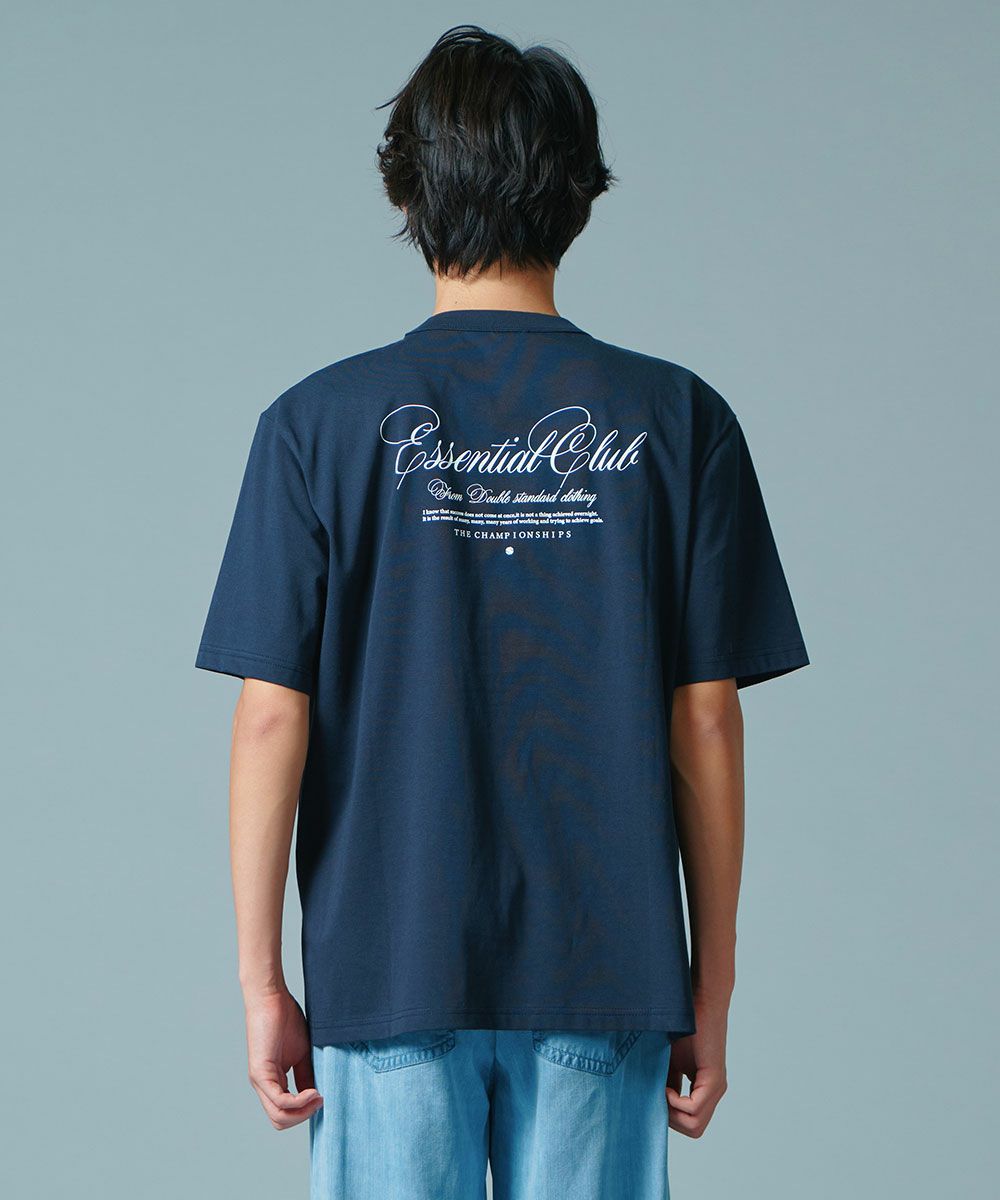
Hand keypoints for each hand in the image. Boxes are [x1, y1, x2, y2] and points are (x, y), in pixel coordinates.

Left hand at [244, 988, 322, 1129]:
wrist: (272, 998)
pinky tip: (313, 1091)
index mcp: (272, 1082)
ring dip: (302, 1112)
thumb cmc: (286, 1020)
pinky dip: (299, 1101)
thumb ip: (306, 1076)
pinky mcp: (260, 1073)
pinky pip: (280, 1100)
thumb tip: (317, 1096)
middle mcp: (263, 1086)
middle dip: (304, 1116)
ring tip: (319, 1096)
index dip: (305, 1112)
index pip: (285, 1113)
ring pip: (279, 1116)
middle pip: (281, 1121)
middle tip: (322, 1100)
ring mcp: (260, 1081)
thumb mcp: (302, 1054)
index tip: (323, 1098)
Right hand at [666, 997, 727, 1137]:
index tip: (652, 1097)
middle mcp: (714, 1092)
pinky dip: (675, 1103)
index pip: (688, 1121)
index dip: (668, 1115)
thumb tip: (648, 1103)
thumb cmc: (681, 1025)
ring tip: (660, 1089)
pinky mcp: (714, 1080)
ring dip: (672, 1112)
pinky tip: (666, 1085)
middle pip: (693, 1129)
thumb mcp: (667, 1060)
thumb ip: (663, 1081)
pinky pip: (693, 1109)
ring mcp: (716, 1088)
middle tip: (656, 1096)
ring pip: (695, 1125)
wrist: (700, 1001)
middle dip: (670, 1119)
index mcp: (704, 1088)